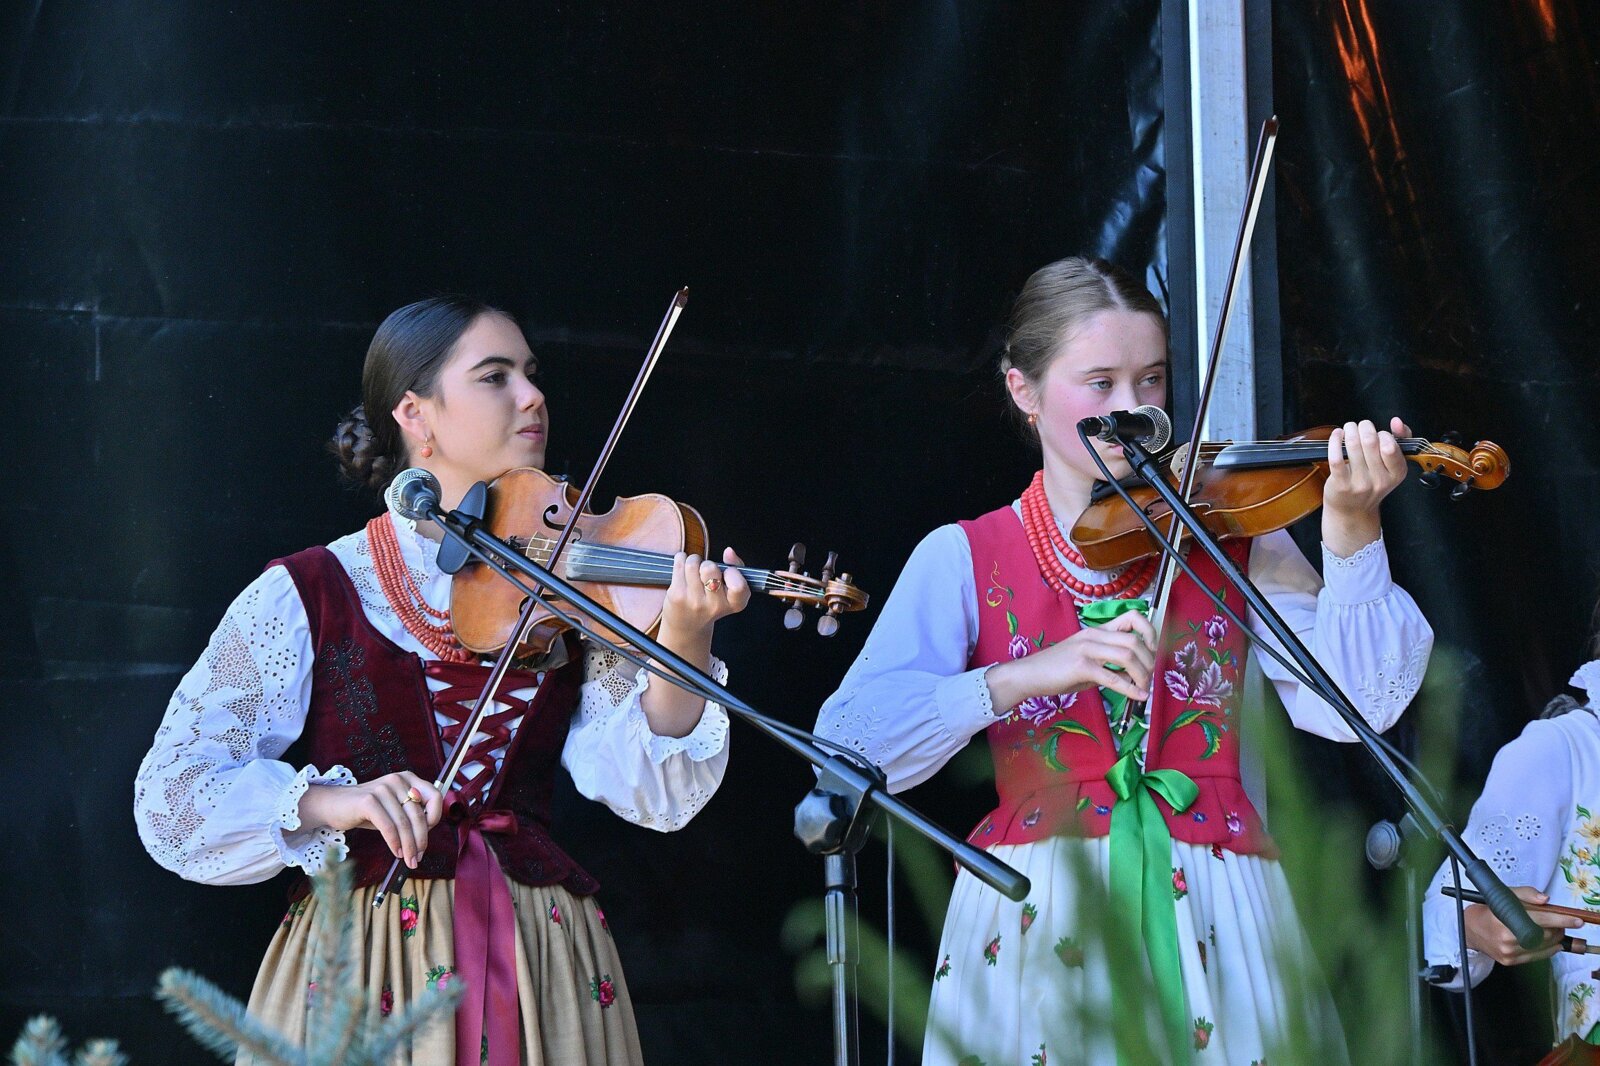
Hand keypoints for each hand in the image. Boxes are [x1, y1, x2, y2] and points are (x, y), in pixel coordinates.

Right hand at [299, 771, 443, 869]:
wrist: (333, 805)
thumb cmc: (367, 810)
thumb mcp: (393, 809)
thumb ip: (410, 815)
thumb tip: (426, 837)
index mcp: (408, 779)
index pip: (435, 796)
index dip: (435, 817)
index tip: (428, 835)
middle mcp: (397, 780)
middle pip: (419, 814)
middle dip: (421, 840)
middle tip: (418, 857)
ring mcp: (383, 789)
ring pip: (404, 823)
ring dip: (408, 846)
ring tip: (408, 860)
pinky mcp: (369, 800)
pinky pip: (388, 827)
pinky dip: (394, 843)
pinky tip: (396, 852)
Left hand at [659, 548, 751, 636]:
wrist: (687, 627)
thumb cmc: (710, 603)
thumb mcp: (730, 591)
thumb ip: (736, 567)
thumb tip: (729, 551)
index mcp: (733, 604)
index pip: (738, 586)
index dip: (733, 573)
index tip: (727, 573)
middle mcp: (714, 606)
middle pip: (710, 568)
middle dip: (707, 563)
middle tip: (705, 572)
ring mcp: (694, 602)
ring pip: (693, 563)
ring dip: (693, 560)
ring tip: (693, 569)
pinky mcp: (677, 596)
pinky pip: (680, 563)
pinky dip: (681, 560)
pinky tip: (683, 569)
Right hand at [986, 610, 1157, 712]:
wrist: (1029, 674)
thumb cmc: (1056, 670)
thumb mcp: (1088, 663)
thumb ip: (1111, 666)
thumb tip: (1134, 678)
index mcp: (1097, 631)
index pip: (1132, 617)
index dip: (1149, 632)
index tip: (1152, 652)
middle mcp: (1094, 635)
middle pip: (1135, 640)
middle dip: (1150, 662)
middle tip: (1149, 679)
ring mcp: (1087, 649)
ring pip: (1128, 655)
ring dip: (1142, 675)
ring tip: (1143, 689)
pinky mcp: (1081, 666)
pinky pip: (1112, 677)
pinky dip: (1130, 689)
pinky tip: (1137, 696)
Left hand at [1322, 416, 1410, 556]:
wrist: (1352, 511)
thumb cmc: (1372, 482)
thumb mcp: (1392, 465)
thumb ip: (1401, 440)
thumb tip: (1397, 421)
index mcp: (1396, 474)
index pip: (1391, 446)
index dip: (1382, 434)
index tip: (1377, 434)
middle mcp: (1380, 480)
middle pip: (1370, 441)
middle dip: (1364, 426)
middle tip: (1359, 426)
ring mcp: (1360, 483)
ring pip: (1353, 445)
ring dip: (1349, 430)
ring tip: (1348, 429)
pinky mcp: (1341, 484)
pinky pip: (1336, 456)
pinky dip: (1335, 440)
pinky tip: (1337, 435)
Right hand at [1461, 886, 1582, 964]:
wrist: (1470, 930)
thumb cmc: (1488, 910)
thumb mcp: (1505, 895)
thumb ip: (1526, 894)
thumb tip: (1545, 900)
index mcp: (1503, 918)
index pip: (1539, 919)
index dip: (1560, 919)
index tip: (1576, 920)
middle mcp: (1506, 937)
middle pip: (1545, 934)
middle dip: (1558, 928)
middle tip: (1561, 922)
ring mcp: (1508, 952)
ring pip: (1543, 946)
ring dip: (1555, 938)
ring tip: (1554, 930)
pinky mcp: (1510, 961)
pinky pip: (1537, 957)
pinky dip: (1548, 949)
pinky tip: (1550, 942)